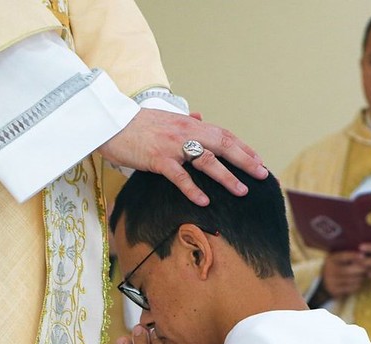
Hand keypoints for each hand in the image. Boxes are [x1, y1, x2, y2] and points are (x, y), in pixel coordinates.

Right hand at [98, 108, 268, 205]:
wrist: (107, 122)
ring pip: (206, 160)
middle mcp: (186, 132)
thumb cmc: (136, 123)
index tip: (259, 161)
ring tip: (242, 191)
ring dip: (227, 176)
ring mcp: (172, 146)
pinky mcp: (157, 159)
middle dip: (245, 160)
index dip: (244, 148)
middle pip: (223, 145)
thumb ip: (186, 119)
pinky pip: (178, 176)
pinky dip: (192, 188)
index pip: (224, 135)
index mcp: (190, 124)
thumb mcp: (165, 118)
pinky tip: (204, 200)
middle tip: (262, 175)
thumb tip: (201, 116)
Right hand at [320, 250, 366, 297]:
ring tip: (364, 275)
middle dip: (360, 269)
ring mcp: (332, 281)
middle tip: (367, 268)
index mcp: (331, 260)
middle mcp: (330, 270)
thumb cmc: (336, 267)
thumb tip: (363, 255)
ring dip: (360, 278)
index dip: (354, 256)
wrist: (325, 283)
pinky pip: (351, 288)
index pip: (343, 256)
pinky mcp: (335, 290)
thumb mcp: (338, 259)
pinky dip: (357, 285)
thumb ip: (348, 256)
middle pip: (349, 269)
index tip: (363, 256)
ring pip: (352, 279)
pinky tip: (359, 282)